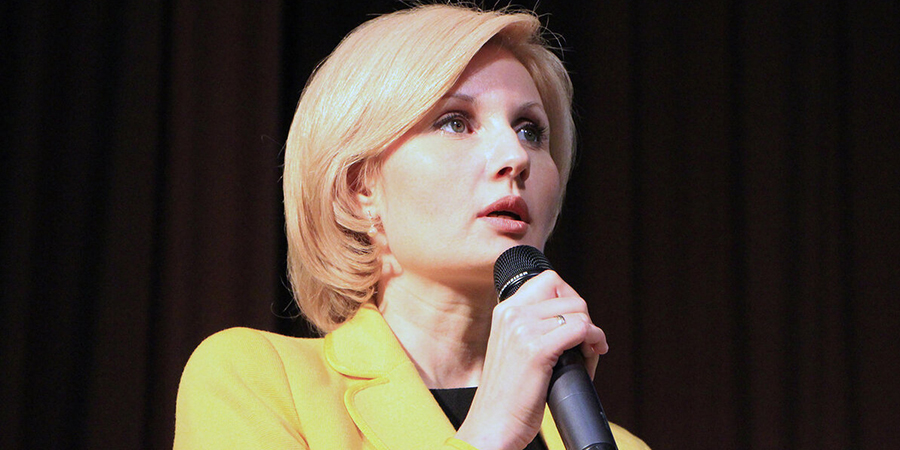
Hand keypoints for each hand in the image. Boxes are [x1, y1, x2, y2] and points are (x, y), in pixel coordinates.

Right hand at [454, 271, 607, 449]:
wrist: (493, 425)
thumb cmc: (508, 395)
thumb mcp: (514, 349)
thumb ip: (535, 327)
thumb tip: (577, 318)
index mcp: (504, 310)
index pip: (549, 281)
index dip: (570, 299)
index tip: (575, 322)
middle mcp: (511, 314)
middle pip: (569, 295)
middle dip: (584, 319)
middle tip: (584, 344)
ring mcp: (522, 329)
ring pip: (579, 312)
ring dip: (591, 333)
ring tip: (586, 354)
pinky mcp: (536, 349)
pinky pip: (581, 329)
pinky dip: (594, 340)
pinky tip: (592, 354)